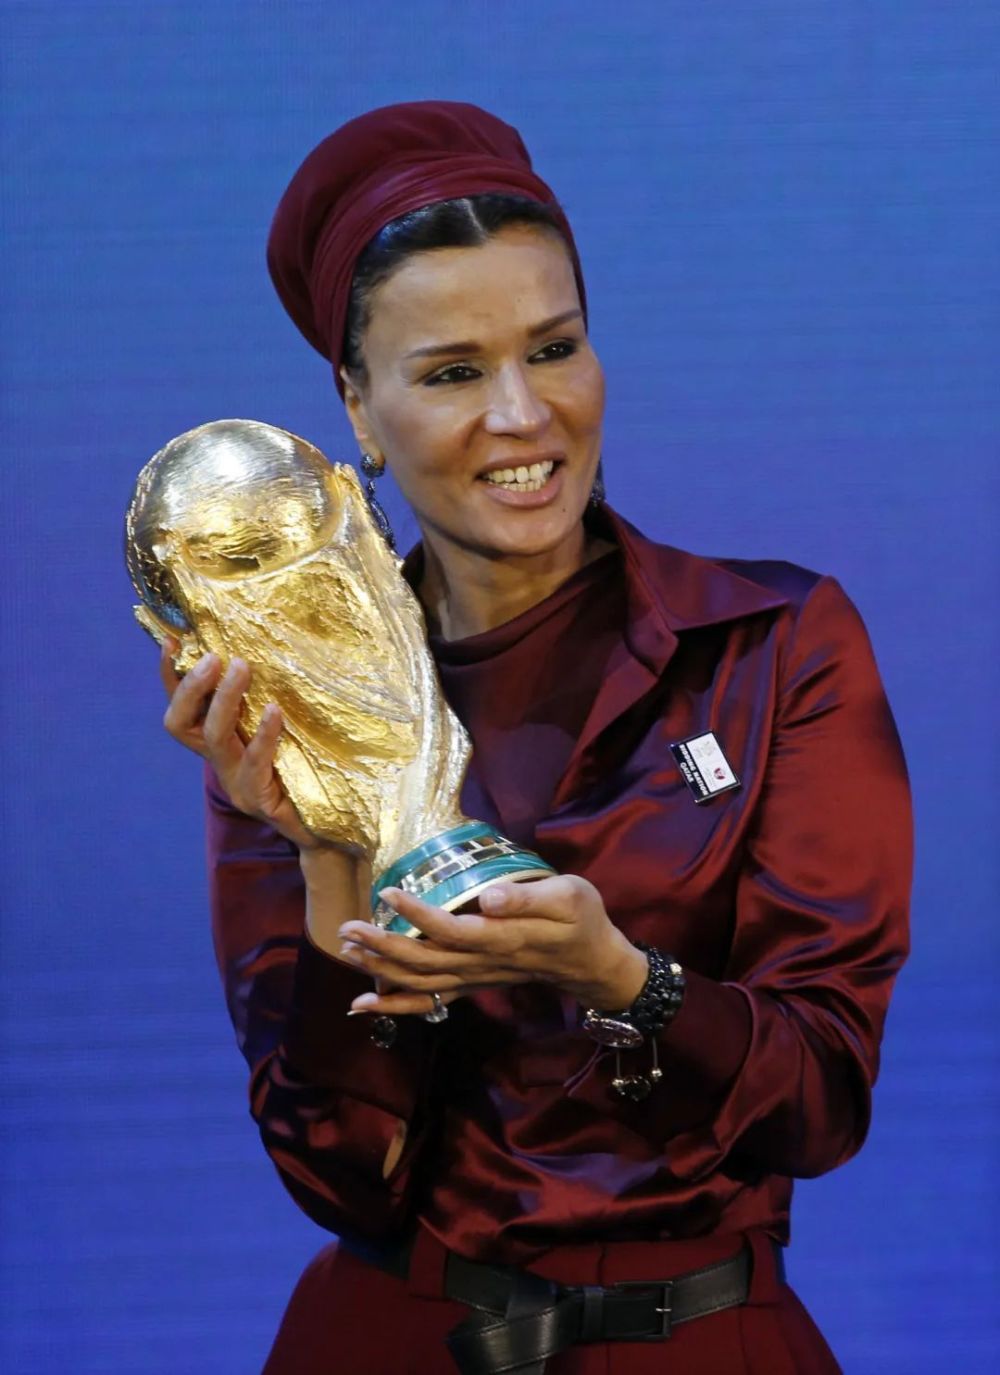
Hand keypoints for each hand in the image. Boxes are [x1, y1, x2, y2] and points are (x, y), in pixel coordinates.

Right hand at [159, 637, 317, 848]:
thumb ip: (266, 702)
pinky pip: (255, 763)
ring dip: (225, 699)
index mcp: (220, 744)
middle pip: (180, 724)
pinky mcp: (259, 801)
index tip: (173, 640)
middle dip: (191, 687)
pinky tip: (275, 711)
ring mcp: (236, 784)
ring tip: (242, 667)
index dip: (171, 677)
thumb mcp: (282, 730)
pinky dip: (264, 734)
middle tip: (215, 657)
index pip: (181, 708)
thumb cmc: (307, 771)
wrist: (331, 827)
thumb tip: (268, 650)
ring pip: (214, 738)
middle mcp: (220, 763)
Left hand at [337, 874, 648, 1019]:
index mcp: (506, 938)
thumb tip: (488, 897)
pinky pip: (429, 1002)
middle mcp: (484, 964)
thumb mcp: (570, 896)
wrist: (591, 963)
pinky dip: (394, 1006)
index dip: (419, 915)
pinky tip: (363, 1004)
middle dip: (383, 945)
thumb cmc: (582, 920)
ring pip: (421, 982)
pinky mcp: (472, 985)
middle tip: (348, 927)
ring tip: (347, 949)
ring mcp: (476, 979)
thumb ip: (529, 897)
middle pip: (426, 961)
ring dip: (381, 969)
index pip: (454, 930)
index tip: (389, 893)